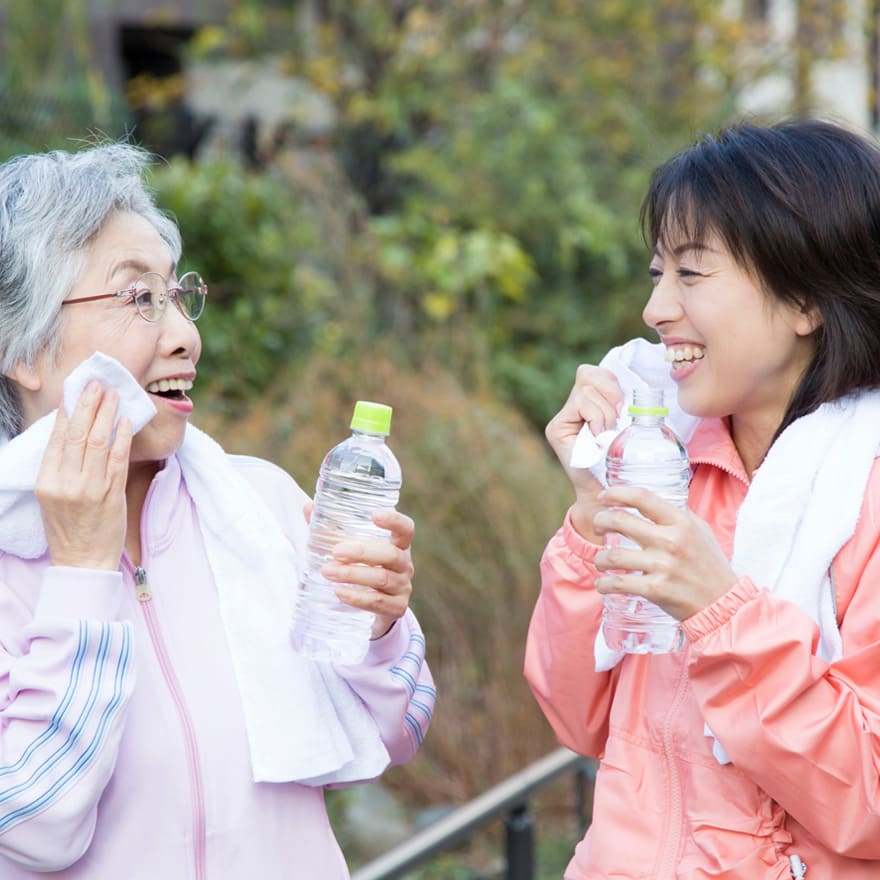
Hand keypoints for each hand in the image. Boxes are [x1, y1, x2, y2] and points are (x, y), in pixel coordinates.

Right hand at [35, 381, 131, 569]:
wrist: (83, 561)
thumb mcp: (53, 496)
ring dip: (107, 414)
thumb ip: (60, 467)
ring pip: (99, 442)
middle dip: (89, 405)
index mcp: (47, 482)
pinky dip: (123, 436)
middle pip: (78, 434)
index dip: (69, 412)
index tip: (76, 392)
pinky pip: (118, 459)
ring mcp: (91, 488)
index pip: (58, 439)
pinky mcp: (113, 494)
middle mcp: (67, 483)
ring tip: (113, 395)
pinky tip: (126, 420)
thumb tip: (70, 431)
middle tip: (97, 384)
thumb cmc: (69, 528)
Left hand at [321, 509, 414, 638]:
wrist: (377, 606)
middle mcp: (405, 564)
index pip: (405, 529)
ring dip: (353, 574)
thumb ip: (332, 529)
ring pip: (381, 578)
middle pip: (390, 554)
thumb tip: (308, 508)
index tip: (374, 515)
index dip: (394, 520)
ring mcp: (403, 587)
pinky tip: (339, 592)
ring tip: (327, 571)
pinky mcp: (397, 608)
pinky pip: (377, 602)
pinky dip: (357, 597)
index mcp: (399, 544)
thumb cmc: (364, 567)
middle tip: (335, 551)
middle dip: (362, 552)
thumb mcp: (352, 548)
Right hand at [545, 364, 622, 539]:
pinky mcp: (556, 429)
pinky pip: (582, 404)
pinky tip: (598, 437)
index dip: (611, 382)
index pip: (594, 372)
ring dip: (606, 411)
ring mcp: (562, 419)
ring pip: (586, 389)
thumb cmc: (622, 467)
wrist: (605, 497)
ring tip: (607, 433)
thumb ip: (625, 407)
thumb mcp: (630, 431)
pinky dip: (597, 417)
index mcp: (588, 404)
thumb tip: (644, 389)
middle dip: (610, 392)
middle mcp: (570, 409)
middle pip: (587, 373)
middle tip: (618, 417)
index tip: (623, 406)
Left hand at [591, 485, 737, 619]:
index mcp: (681, 522)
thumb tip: (650, 502)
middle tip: (597, 527)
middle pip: (619, 520)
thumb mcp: (700, 531)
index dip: (617, 493)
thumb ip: (677, 515)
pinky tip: (603, 585)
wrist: (724, 604)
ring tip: (601, 561)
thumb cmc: (710, 566)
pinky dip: (604, 584)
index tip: (604, 496)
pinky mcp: (656, 590)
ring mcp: (663, 566)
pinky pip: (618, 583)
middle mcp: (670, 540)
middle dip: (600, 521)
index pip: (642, 497)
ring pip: (613, 555)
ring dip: (599, 558)